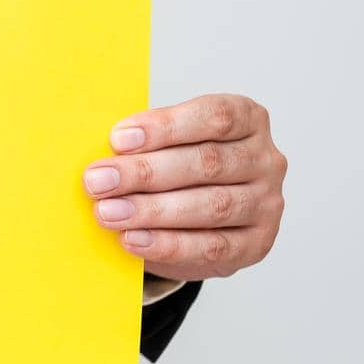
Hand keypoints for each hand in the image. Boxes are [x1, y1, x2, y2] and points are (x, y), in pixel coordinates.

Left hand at [82, 94, 286, 280]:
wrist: (197, 222)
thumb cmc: (177, 171)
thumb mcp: (166, 145)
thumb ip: (144, 145)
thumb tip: (102, 156)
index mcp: (248, 120)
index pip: (215, 116)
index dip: (165, 127)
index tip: (118, 139)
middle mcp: (266, 160)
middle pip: (208, 162)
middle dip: (145, 172)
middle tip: (98, 181)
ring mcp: (266, 203)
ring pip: (212, 206)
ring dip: (152, 210)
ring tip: (107, 212)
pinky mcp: (256, 244)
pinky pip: (212, 247)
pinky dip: (168, 244)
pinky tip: (132, 239)